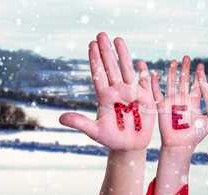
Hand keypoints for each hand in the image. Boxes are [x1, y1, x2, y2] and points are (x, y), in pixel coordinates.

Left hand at [59, 33, 154, 150]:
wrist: (129, 146)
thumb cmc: (111, 139)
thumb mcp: (94, 132)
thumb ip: (80, 123)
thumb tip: (61, 118)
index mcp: (105, 96)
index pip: (99, 74)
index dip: (95, 59)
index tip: (91, 44)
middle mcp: (118, 91)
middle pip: (111, 67)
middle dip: (106, 51)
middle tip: (101, 34)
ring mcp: (132, 93)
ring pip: (126, 70)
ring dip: (123, 55)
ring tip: (118, 39)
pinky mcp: (146, 99)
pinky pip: (144, 83)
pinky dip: (143, 73)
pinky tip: (141, 63)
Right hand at [151, 56, 207, 150]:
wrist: (180, 145)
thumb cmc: (194, 136)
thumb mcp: (207, 121)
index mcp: (194, 101)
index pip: (196, 84)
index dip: (198, 74)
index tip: (200, 64)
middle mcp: (183, 99)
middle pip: (184, 80)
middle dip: (186, 69)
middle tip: (187, 57)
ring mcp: (172, 102)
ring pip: (172, 83)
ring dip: (172, 73)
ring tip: (174, 61)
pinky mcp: (162, 107)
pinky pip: (157, 94)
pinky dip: (154, 84)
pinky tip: (153, 74)